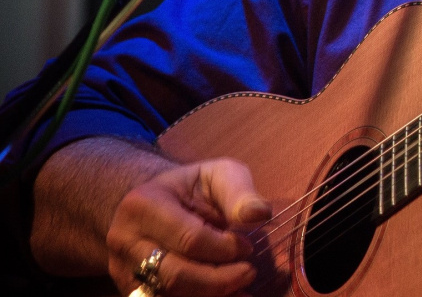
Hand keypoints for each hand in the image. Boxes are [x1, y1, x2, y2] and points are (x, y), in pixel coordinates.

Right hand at [107, 158, 270, 296]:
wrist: (158, 203)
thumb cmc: (194, 188)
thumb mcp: (220, 175)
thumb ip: (239, 192)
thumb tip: (259, 214)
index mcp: (143, 205)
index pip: (189, 239)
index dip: (225, 249)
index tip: (248, 247)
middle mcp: (124, 241)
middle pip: (174, 275)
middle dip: (218, 280)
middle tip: (249, 272)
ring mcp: (122, 270)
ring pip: (166, 295)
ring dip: (209, 296)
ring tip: (239, 288)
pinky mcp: (129, 291)